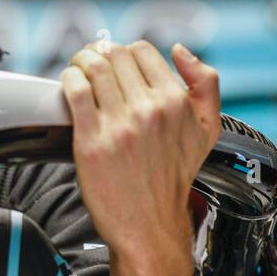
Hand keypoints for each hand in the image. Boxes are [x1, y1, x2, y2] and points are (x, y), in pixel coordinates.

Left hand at [60, 41, 220, 275]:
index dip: (126, 52)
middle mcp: (149, 110)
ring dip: (81, 62)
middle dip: (100, 54)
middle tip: (93, 64)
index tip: (117, 62)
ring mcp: (119, 124)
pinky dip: (68, 80)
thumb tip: (181, 51)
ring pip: (92, 67)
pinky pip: (74, 91)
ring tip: (79, 72)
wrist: (150, 225)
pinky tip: (70, 86)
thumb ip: (205, 84)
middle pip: (114, 55)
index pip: (142, 50)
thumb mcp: (207, 130)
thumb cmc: (173, 178)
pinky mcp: (91, 139)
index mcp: (176, 103)